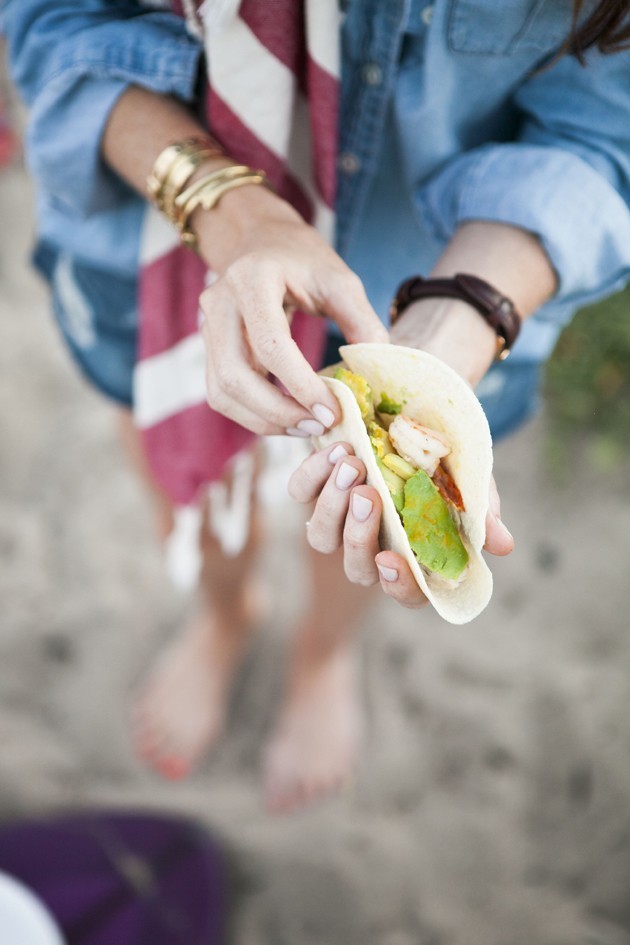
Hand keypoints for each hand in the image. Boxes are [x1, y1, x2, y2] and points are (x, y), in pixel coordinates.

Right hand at [197, 187, 387, 435]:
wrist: (259, 240)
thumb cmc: (302, 259)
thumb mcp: (339, 279)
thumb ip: (360, 320)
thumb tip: (375, 366)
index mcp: (252, 279)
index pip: (270, 344)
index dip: (300, 385)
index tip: (332, 410)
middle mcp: (220, 303)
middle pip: (235, 375)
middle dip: (277, 412)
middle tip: (318, 426)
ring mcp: (207, 327)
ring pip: (223, 391)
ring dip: (263, 420)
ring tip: (304, 427)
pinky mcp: (209, 349)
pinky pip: (222, 394)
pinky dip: (252, 415)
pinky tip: (286, 418)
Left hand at [289, 443, 513, 608]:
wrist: (420, 405)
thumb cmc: (450, 455)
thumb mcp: (472, 480)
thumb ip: (482, 513)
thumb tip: (503, 545)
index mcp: (414, 553)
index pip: (407, 592)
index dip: (399, 585)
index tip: (392, 560)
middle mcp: (374, 543)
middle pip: (356, 567)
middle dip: (359, 534)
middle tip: (368, 494)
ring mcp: (340, 518)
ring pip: (322, 536)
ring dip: (333, 505)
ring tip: (352, 463)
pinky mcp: (315, 486)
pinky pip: (301, 493)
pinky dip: (313, 474)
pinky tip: (335, 449)